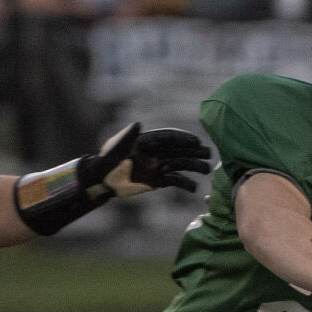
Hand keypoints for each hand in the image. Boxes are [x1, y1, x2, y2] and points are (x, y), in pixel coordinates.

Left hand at [89, 123, 212, 198]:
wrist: (102, 181)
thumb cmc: (106, 161)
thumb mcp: (116, 148)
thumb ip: (128, 136)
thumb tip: (138, 124)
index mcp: (147, 141)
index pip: (169, 137)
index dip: (183, 139)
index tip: (196, 141)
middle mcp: (156, 152)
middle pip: (179, 150)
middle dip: (194, 151)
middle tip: (209, 153)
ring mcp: (158, 166)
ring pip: (180, 164)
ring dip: (194, 166)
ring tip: (207, 170)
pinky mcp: (158, 180)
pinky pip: (175, 180)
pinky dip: (185, 183)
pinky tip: (194, 188)